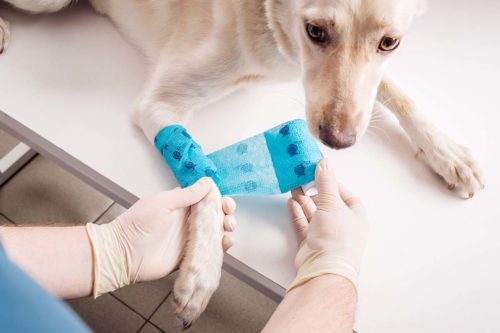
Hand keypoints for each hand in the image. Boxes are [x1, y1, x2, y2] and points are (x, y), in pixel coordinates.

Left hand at [86, 177, 235, 296]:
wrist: (123, 254)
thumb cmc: (137, 224)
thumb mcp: (162, 203)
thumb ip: (186, 194)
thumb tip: (208, 183)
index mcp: (182, 205)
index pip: (208, 199)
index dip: (220, 200)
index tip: (225, 203)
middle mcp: (189, 221)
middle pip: (216, 215)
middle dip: (227, 214)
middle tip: (228, 217)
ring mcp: (191, 239)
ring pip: (216, 233)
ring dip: (226, 230)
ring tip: (227, 229)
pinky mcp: (191, 256)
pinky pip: (210, 251)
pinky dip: (221, 248)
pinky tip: (225, 244)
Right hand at [287, 159, 367, 291]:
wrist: (324, 268)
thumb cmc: (336, 236)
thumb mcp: (332, 203)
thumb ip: (326, 181)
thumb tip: (325, 162)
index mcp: (355, 216)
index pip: (345, 194)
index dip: (332, 183)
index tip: (319, 174)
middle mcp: (342, 225)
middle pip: (327, 203)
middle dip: (314, 191)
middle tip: (302, 179)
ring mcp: (326, 235)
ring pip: (314, 213)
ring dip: (304, 201)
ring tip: (293, 187)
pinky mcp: (311, 243)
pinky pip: (304, 224)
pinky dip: (297, 213)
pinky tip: (291, 203)